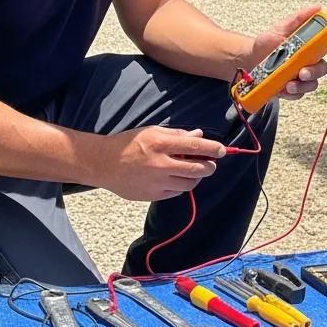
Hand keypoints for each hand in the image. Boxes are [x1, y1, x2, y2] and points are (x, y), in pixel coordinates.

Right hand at [97, 127, 225, 201]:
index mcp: (161, 144)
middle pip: (197, 169)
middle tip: (211, 164)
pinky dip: (181, 185)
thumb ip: (177, 135)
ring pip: (189, 183)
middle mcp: (161, 164)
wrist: (104, 163)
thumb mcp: (153, 132)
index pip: (195, 146)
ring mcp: (157, 182)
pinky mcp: (153, 195)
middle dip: (209, 166)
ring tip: (193, 170)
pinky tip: (176, 178)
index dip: (212, 148)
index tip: (222, 150)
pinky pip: (176, 192)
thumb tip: (199, 136)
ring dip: (196, 177)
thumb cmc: (129, 144)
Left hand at [245, 5, 326, 102]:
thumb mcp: (280, 28)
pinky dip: (292, 93)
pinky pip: (298, 94)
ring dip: (303, 85)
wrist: (249, 60)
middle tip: (303, 72)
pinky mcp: (292, 89)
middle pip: (322, 68)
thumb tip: (317, 8)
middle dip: (315, 71)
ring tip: (289, 84)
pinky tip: (283, 89)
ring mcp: (300, 76)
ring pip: (312, 83)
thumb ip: (299, 19)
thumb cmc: (265, 44)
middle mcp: (307, 62)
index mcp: (307, 46)